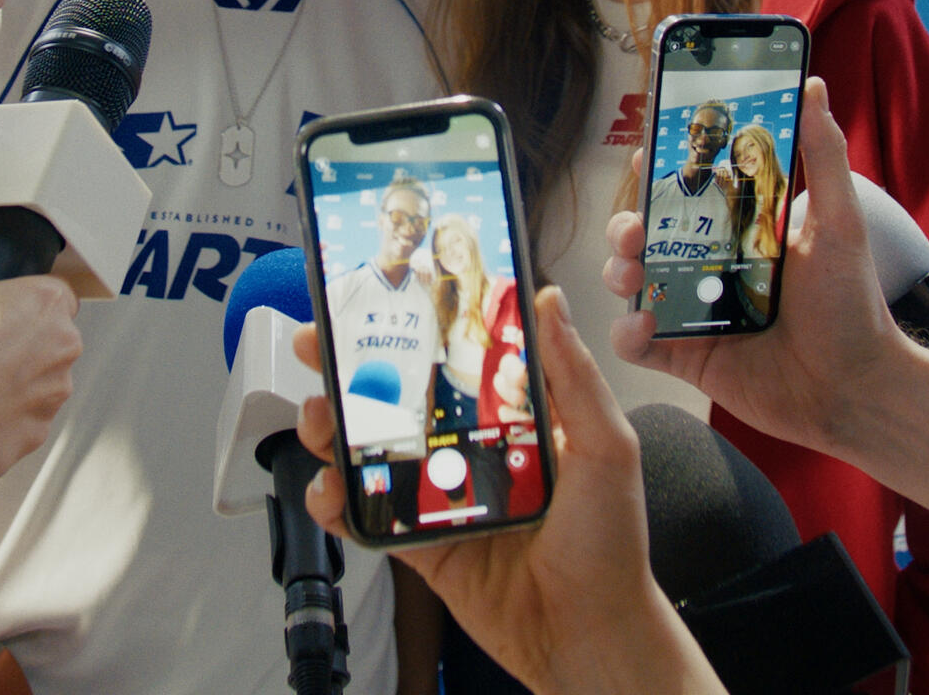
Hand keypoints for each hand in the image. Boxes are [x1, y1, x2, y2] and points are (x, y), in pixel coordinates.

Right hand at [0, 277, 82, 507]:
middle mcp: (62, 348)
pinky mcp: (38, 435)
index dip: (24, 305)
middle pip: (50, 342)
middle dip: (19, 347)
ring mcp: (53, 396)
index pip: (54, 295)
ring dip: (10, 386)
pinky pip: (22, 422)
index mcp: (45, 302)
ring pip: (38, 386)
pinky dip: (0, 421)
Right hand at [293, 289, 722, 694]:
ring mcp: (439, 495)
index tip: (376, 297)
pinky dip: (335, 502)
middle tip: (318, 349)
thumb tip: (549, 301)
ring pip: (369, 451)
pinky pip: (366, 516)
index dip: (412, 327)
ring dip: (332, 430)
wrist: (589, 632)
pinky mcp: (419, 542)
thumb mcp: (606, 447)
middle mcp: (469, 449)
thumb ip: (574, 378)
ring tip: (319, 417)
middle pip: (396, 398)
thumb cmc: (610, 543)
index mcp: (511, 417)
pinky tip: (328, 489)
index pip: (454, 358)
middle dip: (349, 370)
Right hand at [602, 77, 928, 517]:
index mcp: (742, 231)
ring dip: (619, 272)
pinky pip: (640, 343)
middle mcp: (712, 267)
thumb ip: (824, 153)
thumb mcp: (839, 221)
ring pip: (635, 282)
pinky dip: (628, 334)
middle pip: (649, 235)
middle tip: (634, 229)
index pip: (691, 192)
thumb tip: (812, 85)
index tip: (646, 154)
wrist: (855, 388)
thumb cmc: (852, 305)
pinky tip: (640, 327)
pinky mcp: (687, 356)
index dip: (662, 173)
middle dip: (628, 225)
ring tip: (631, 274)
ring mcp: (695, 311)